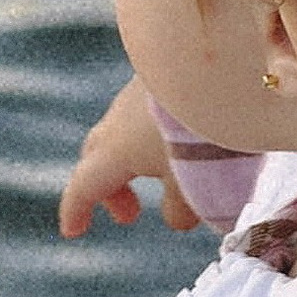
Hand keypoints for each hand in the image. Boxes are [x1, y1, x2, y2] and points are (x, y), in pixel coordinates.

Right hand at [58, 76, 198, 239]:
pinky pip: (143, 113)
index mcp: (116, 151)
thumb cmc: (204, 133)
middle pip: (98, 158)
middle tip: (131, 214)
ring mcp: (137, 94)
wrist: (224, 65)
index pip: (84, 186)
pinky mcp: (161, 78)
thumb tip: (174, 218)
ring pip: (121, 132)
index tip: (73, 231)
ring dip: (132, 161)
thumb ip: (180, 208)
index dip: (75, 210)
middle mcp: (119, 120)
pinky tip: (178, 140)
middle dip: (108, 189)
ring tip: (164, 176)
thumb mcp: (196, 185)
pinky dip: (150, 137)